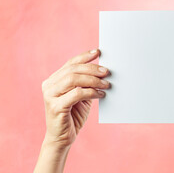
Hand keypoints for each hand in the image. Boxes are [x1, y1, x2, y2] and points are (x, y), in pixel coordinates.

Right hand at [35, 49, 109, 172]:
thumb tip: (104, 70)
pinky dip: (91, 92)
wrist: (63, 137)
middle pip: (73, 70)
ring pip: (73, 80)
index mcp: (54, 80)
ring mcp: (50, 96)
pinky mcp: (56, 107)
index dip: (84, 56)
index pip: (70, 63)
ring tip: (106, 84)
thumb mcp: (82, 95)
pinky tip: (101, 95)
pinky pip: (76, 94)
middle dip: (92, 68)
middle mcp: (49, 85)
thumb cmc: (74, 114)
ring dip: (93, 80)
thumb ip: (87, 83)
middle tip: (107, 71)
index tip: (98, 52)